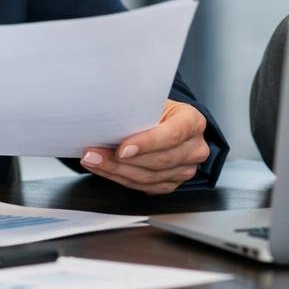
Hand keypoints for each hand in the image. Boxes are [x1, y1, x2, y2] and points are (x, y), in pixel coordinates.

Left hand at [80, 100, 209, 194]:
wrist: (167, 122)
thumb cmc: (157, 109)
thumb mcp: (151, 102)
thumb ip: (137, 110)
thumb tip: (107, 115)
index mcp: (193, 122)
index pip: (172, 135)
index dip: (147, 143)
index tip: (122, 149)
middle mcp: (195, 148)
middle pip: (159, 160)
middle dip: (122, 160)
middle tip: (94, 153)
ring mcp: (185, 170)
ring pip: (149, 177)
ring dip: (116, 171)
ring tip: (93, 160)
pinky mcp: (172, 184)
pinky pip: (144, 187)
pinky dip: (121, 178)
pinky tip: (104, 169)